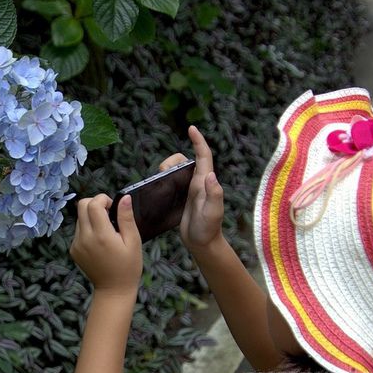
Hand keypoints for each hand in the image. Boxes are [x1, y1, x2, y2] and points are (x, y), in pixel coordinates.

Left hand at [69, 193, 142, 294]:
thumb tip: (123, 197)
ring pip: (79, 218)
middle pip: (81, 206)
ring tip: (106, 232)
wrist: (113, 290)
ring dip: (91, 217)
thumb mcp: (133, 241)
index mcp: (101, 235)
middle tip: (108, 215)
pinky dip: (88, 229)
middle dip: (95, 204)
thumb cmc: (128, 266)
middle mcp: (85, 238)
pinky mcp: (74, 250)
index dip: (104, 199)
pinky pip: (78, 231)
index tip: (113, 208)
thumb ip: (126, 218)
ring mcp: (77, 244)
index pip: (93, 204)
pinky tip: (99, 242)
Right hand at [159, 125, 225, 253]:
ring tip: (159, 178)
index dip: (198, 141)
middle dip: (172, 159)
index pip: (204, 156)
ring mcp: (190, 190)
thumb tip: (211, 175)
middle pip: (185, 160)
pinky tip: (158, 186)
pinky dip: (164, 179)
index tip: (191, 128)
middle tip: (162, 171)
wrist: (202, 244)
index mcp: (205, 182)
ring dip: (167, 168)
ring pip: (177, 170)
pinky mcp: (182, 198)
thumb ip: (214, 194)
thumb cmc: (208, 229)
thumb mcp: (213, 212)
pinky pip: (172, 182)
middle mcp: (198, 183)